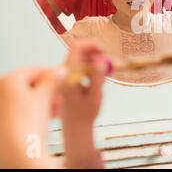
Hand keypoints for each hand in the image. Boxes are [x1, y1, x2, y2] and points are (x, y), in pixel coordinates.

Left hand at [0, 67, 65, 167]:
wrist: (15, 154)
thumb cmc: (27, 125)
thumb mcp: (46, 97)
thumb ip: (53, 80)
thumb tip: (58, 72)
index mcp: (6, 81)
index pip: (34, 70)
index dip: (52, 74)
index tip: (62, 78)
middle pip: (25, 86)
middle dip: (45, 92)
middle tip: (59, 99)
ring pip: (18, 101)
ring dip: (37, 104)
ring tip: (53, 112)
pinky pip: (11, 116)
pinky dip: (25, 116)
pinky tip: (38, 123)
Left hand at [60, 39, 107, 168]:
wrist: (74, 126)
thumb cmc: (85, 114)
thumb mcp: (95, 97)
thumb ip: (97, 78)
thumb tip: (100, 61)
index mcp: (68, 75)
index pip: (77, 48)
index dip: (92, 44)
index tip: (105, 51)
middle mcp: (63, 72)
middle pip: (78, 50)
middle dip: (95, 53)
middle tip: (107, 64)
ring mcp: (64, 74)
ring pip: (79, 57)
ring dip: (93, 60)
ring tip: (103, 74)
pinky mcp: (66, 77)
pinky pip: (78, 65)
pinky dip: (89, 67)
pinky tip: (96, 79)